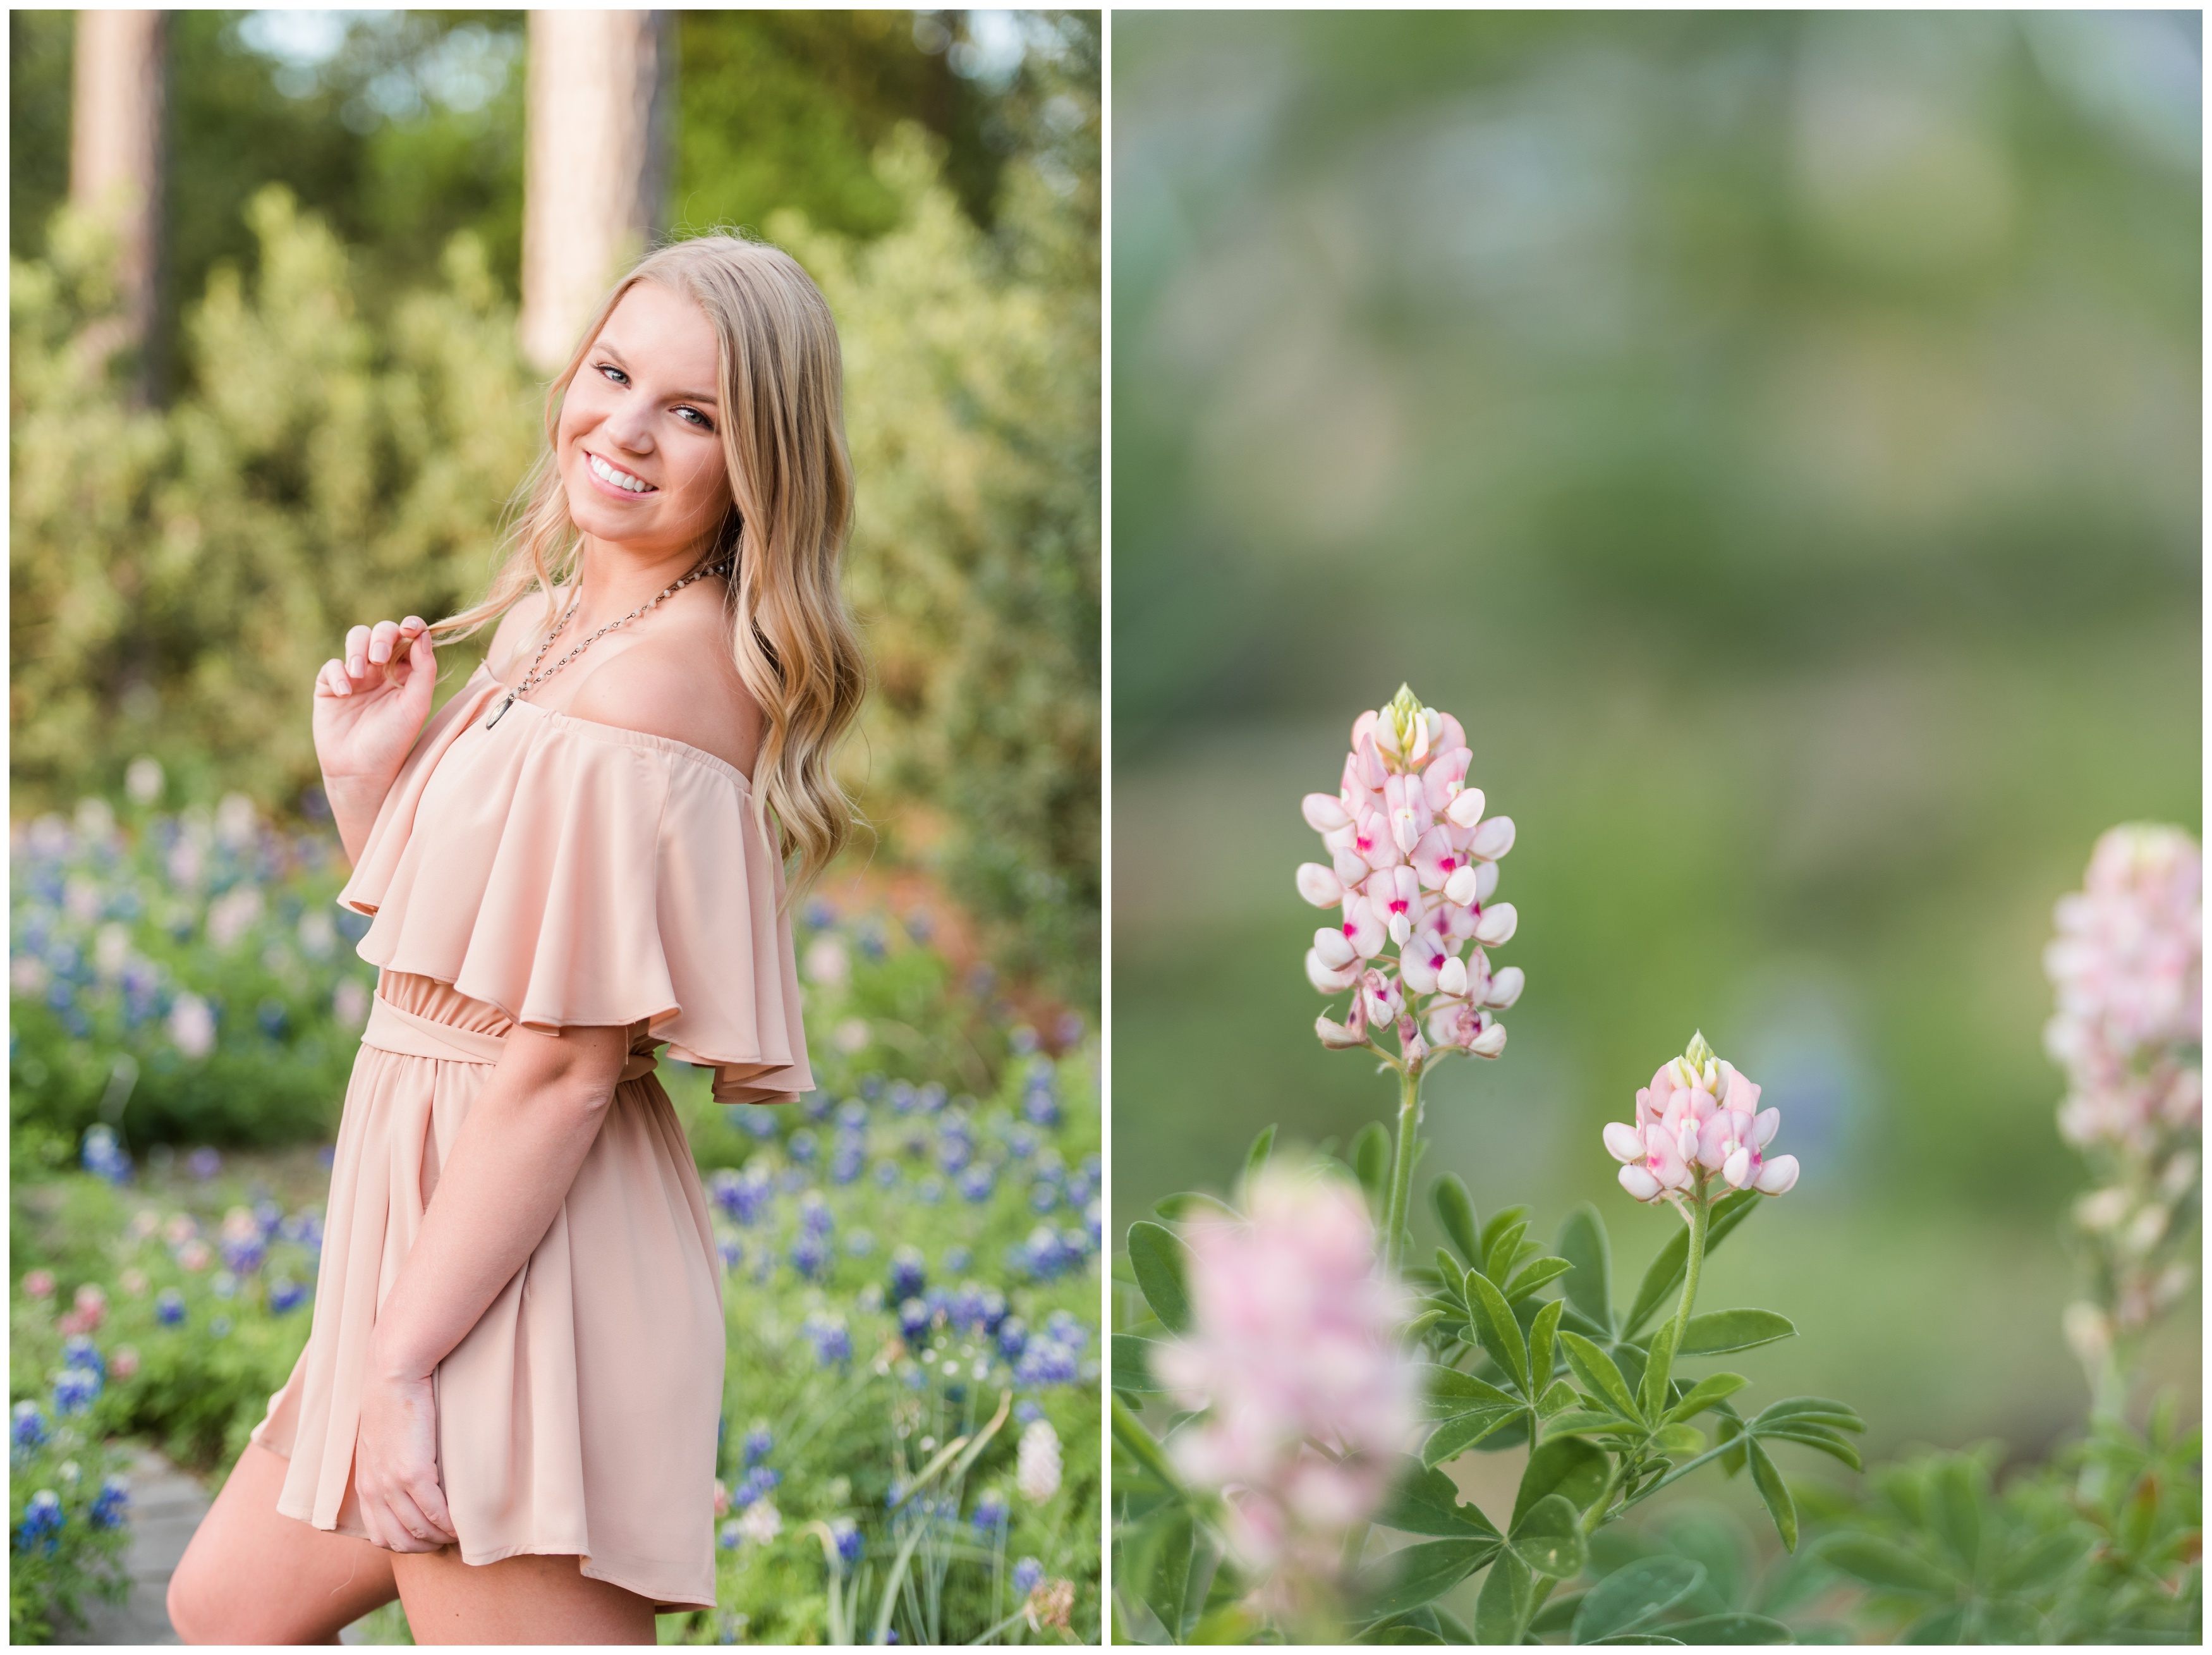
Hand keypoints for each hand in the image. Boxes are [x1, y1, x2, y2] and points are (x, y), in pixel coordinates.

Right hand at [312, 617, 436, 794]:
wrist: (361, 770)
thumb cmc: (393, 741)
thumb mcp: (415, 705)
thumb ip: (424, 670)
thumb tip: (424, 635)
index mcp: (406, 673)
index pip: (409, 639)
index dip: (411, 626)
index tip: (411, 628)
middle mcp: (382, 670)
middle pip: (381, 632)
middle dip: (381, 637)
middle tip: (379, 658)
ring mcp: (355, 676)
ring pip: (355, 638)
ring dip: (357, 649)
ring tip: (359, 673)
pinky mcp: (330, 685)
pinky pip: (331, 665)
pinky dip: (337, 673)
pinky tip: (345, 692)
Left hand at [352, 1363, 456, 1554]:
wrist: (392, 1374)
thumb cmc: (392, 1401)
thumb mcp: (380, 1440)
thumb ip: (387, 1464)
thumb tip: (408, 1478)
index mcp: (365, 1485)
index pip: (381, 1536)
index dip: (408, 1544)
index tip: (430, 1538)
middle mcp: (374, 1490)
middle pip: (399, 1541)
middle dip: (426, 1547)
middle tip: (449, 1540)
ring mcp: (392, 1484)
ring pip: (418, 1532)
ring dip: (441, 1538)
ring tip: (460, 1532)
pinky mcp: (413, 1472)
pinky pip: (434, 1513)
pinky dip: (450, 1525)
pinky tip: (462, 1523)